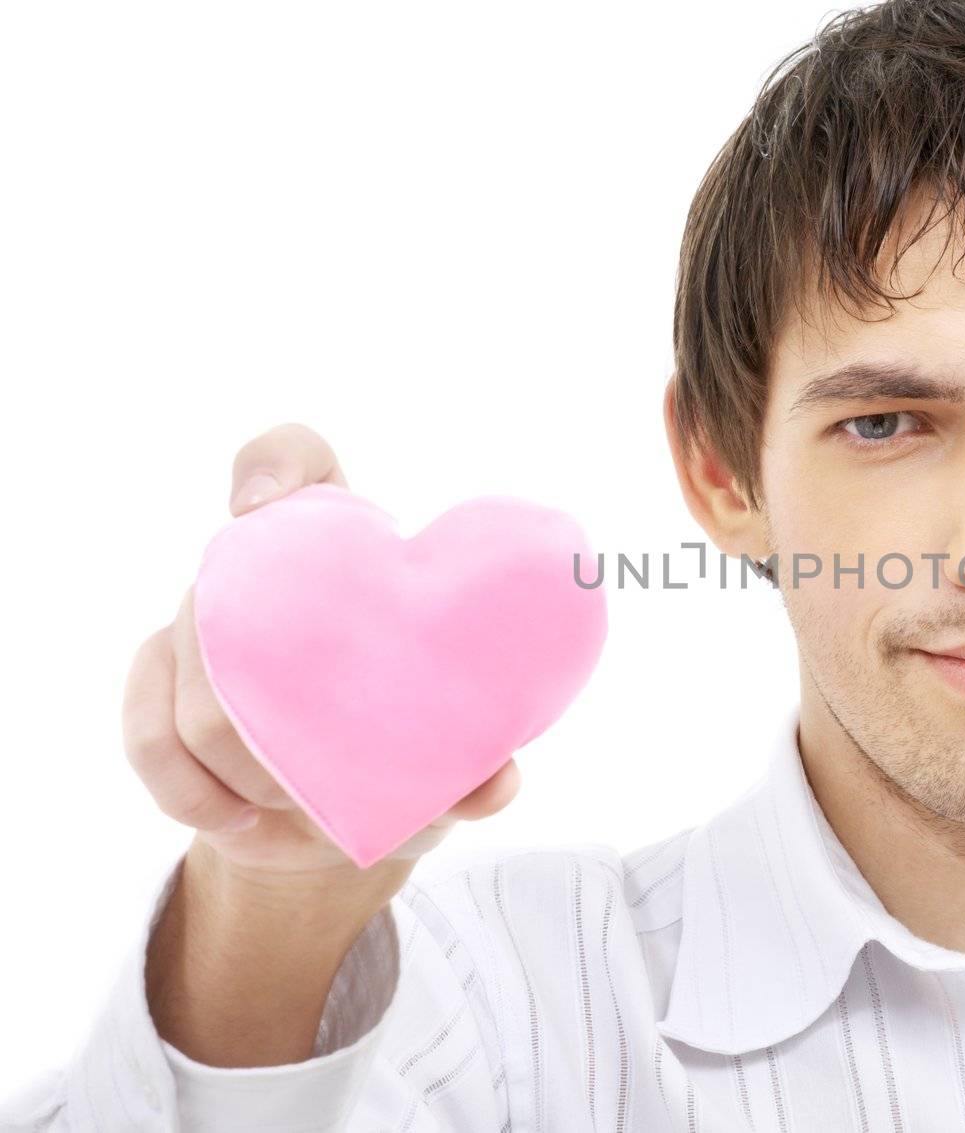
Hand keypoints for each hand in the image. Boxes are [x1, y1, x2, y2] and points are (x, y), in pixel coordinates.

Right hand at [122, 422, 521, 889]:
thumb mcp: (454, 754)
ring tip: (294, 803)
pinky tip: (239, 820)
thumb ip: (479, 763)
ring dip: (239, 754)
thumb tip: (499, 783)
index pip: (296, 458)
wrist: (341, 817)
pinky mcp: (160, 687)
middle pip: (223, 582)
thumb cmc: (414, 749)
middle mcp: (263, 570)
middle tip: (314, 759)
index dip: (272, 462)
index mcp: (349, 547)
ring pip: (186, 671)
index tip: (262, 506)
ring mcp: (201, 625)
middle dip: (264, 687)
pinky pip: (148, 731)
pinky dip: (190, 788)